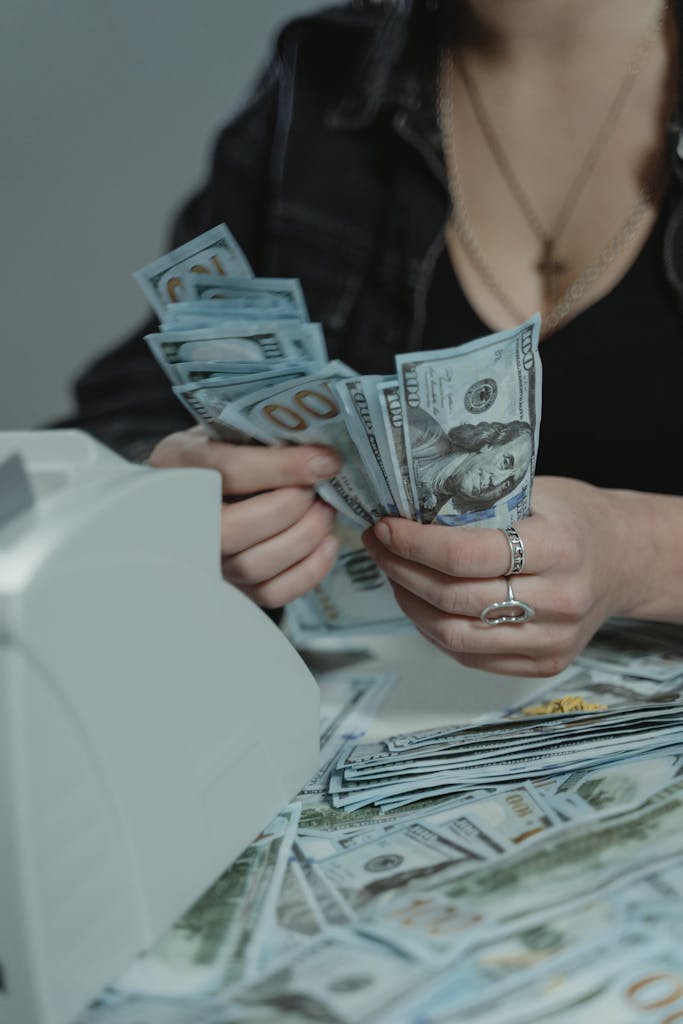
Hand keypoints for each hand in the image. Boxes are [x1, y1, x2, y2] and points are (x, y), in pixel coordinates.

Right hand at [149, 426, 340, 606]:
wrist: (204, 483)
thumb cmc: (225, 451)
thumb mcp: (233, 429)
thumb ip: (264, 437)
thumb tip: (323, 455)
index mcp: (180, 465)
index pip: (228, 471)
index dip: (282, 467)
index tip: (325, 461)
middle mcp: (183, 519)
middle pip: (234, 529)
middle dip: (290, 508)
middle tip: (320, 490)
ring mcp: (207, 558)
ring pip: (253, 565)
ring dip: (303, 537)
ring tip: (325, 512)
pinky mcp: (235, 586)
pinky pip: (271, 593)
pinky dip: (308, 571)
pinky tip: (326, 542)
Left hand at [362, 476, 648, 676]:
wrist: (624, 560)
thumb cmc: (573, 520)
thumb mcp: (536, 493)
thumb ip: (481, 503)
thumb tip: (408, 506)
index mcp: (558, 548)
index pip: (466, 555)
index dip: (414, 543)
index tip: (386, 527)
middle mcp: (560, 599)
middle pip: (454, 598)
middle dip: (402, 571)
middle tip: (379, 547)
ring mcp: (553, 639)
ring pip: (455, 636)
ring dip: (410, 604)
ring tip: (394, 574)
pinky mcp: (545, 663)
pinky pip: (470, 657)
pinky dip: (434, 630)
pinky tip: (420, 602)